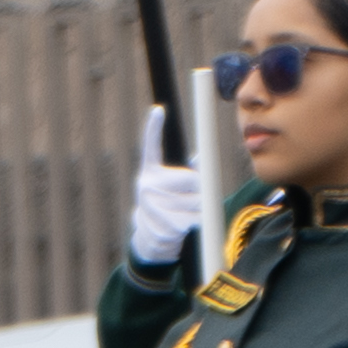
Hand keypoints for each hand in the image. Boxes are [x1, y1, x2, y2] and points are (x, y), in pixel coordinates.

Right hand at [126, 135, 202, 269]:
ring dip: (200, 209)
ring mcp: (149, 205)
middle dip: (201, 190)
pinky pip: (190, 220)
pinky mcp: (158, 224)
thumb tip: (200, 157)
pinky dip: (195, 224)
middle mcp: (146, 185)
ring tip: (187, 214)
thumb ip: (189, 172)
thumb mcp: (173, 187)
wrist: (151, 238)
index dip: (154, 128)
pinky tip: (182, 227)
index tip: (158, 109)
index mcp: (150, 172)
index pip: (151, 147)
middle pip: (192, 180)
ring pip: (194, 202)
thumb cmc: (170, 205)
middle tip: (197, 199)